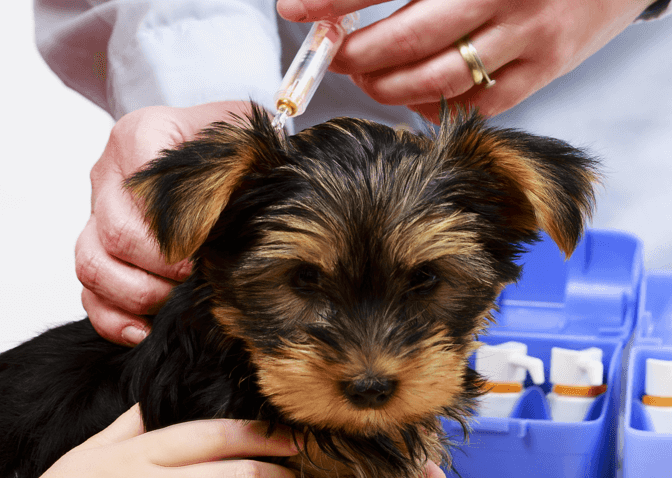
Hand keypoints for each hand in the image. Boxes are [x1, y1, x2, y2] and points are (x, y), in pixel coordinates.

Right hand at [77, 101, 251, 345]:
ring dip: (138, 293)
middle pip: (116, 233)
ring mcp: (94, 218)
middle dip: (161, 266)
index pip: (144, 185)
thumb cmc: (226, 144)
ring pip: (91, 265)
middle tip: (198, 276)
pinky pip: (88, 296)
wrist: (209, 148)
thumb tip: (245, 208)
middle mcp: (107, 176)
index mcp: (139, 136)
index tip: (208, 242)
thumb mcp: (240, 133)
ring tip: (175, 300)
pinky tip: (146, 330)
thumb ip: (240, 157)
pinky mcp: (96, 254)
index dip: (177, 224)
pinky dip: (114, 320)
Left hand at [276, 0, 650, 121]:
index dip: (333, 0)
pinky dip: (435, 103)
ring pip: (436, 79)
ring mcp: (527, 36)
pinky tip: (414, 91)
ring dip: (387, 84)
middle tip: (335, 53)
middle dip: (356, 53)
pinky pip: (476, 102)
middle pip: (408, 40)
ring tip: (367, 76)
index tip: (296, 8)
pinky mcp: (544, 68)